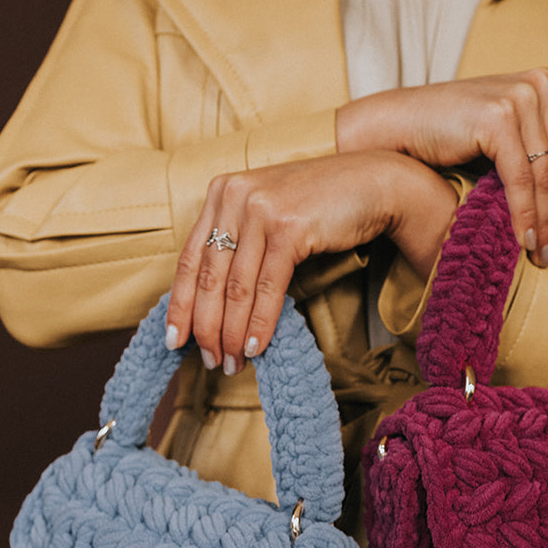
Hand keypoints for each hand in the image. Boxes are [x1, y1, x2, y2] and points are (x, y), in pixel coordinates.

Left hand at [166, 152, 457, 372]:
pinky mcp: (289, 227)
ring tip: (232, 363)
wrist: (373, 184)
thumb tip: (217, 305)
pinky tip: (254, 347)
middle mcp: (233, 196)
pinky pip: (267, 287)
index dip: (180, 305)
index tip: (174, 341)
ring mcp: (260, 209)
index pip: (190, 259)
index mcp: (221, 193)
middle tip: (211, 361)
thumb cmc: (322, 207)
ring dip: (231, 333)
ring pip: (235, 287)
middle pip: (208, 277)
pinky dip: (260, 322)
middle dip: (206, 327)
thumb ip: (241, 245)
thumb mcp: (269, 217)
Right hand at [336, 68, 547, 266]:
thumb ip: (543, 152)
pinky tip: (524, 242)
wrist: (398, 127)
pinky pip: (522, 180)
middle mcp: (545, 83)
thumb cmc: (451, 139)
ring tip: (546, 257)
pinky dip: (525, 216)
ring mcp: (523, 96)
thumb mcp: (510, 139)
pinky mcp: (499, 116)